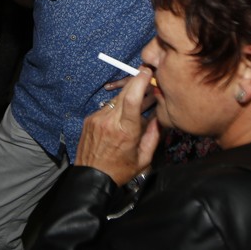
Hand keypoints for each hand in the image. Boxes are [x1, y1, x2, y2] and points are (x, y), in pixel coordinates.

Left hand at [77, 66, 158, 184]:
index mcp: (125, 131)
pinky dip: (117, 108)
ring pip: (116, 99)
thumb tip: (161, 115)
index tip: (147, 71)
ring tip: (138, 103)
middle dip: (137, 83)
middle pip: (125, 93)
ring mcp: (97, 118)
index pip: (132, 99)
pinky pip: (107, 107)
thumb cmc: (120, 170)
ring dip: (128, 97)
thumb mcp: (144, 158)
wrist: (91, 178)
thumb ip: (154, 135)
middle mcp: (109, 121)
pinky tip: (121, 117)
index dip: (140, 81)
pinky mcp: (89, 119)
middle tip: (148, 79)